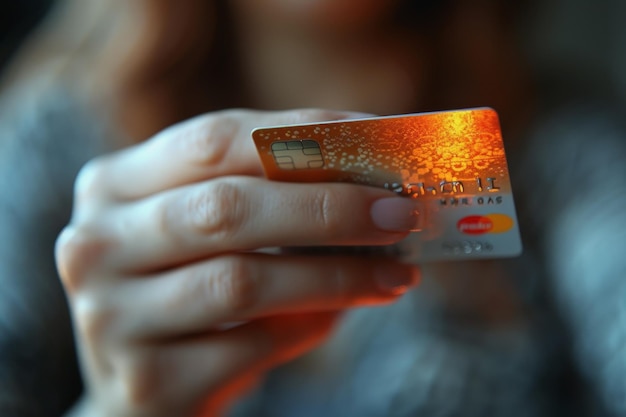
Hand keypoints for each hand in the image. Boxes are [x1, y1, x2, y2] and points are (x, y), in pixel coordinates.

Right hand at [56, 109, 420, 416]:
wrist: (147, 383)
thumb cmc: (192, 286)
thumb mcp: (214, 230)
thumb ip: (272, 195)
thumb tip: (374, 182)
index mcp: (113, 185)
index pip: (216, 140)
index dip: (304, 135)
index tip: (379, 141)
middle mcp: (94, 245)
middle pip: (227, 208)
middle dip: (329, 207)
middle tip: (400, 213)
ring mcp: (109, 317)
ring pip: (243, 281)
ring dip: (336, 275)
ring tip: (395, 274)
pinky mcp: (145, 381)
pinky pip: (249, 346)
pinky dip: (308, 327)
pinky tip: (339, 315)